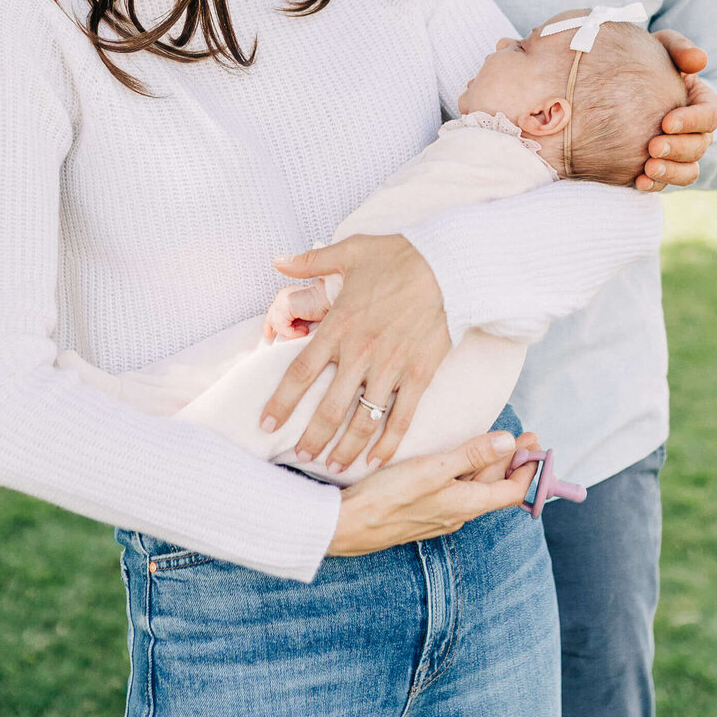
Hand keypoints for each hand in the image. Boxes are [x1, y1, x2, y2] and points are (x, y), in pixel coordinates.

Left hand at [261, 234, 450, 472]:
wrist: (450, 265)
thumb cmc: (399, 256)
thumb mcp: (351, 250)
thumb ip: (311, 261)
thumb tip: (278, 260)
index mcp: (339, 325)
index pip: (300, 373)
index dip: (281, 403)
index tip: (266, 424)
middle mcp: (361, 353)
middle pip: (329, 408)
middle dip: (312, 437)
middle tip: (300, 455)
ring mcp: (392, 367)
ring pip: (363, 421)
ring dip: (345, 449)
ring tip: (333, 466)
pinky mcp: (419, 375)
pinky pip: (402, 418)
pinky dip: (389, 444)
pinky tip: (377, 461)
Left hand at [262, 281, 329, 342]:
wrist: (333, 298)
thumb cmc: (326, 308)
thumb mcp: (306, 316)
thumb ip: (294, 320)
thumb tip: (285, 334)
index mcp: (287, 295)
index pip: (272, 311)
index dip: (268, 324)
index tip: (267, 335)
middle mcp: (283, 295)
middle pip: (271, 318)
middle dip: (280, 330)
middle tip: (296, 335)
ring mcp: (283, 298)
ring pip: (276, 323)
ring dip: (291, 331)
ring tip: (305, 330)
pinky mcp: (286, 304)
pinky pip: (282, 326)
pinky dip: (293, 332)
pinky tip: (305, 330)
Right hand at [326, 427, 537, 555]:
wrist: (345, 526)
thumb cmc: (387, 498)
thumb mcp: (432, 470)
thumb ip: (471, 455)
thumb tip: (508, 441)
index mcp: (465, 505)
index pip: (510, 490)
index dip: (527, 468)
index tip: (537, 445)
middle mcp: (456, 514)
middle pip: (493, 488)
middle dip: (510, 462)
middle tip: (524, 438)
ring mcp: (438, 515)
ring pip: (474, 490)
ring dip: (489, 467)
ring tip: (498, 445)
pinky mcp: (421, 512)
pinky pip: (455, 493)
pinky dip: (467, 474)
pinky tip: (459, 463)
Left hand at [637, 29, 716, 191]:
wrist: (618, 81)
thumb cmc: (647, 59)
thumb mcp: (663, 46)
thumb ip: (680, 49)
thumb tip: (699, 61)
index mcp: (702, 103)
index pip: (710, 116)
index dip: (692, 121)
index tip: (666, 122)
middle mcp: (695, 132)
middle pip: (699, 147)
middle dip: (678, 149)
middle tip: (652, 146)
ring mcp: (679, 153)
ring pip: (688, 171)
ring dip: (670, 172)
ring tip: (647, 169)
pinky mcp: (659, 167)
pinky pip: (665, 183)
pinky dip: (654, 185)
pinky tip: (637, 182)